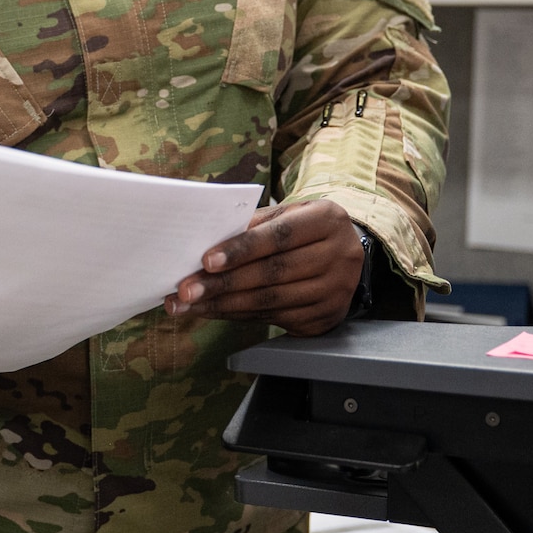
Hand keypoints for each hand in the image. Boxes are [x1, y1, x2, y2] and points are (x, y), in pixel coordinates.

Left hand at [164, 200, 364, 336]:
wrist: (346, 256)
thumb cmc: (302, 230)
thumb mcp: (287, 214)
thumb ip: (253, 223)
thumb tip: (205, 240)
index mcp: (328, 220)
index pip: (280, 235)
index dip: (241, 249)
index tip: (206, 261)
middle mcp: (339, 257)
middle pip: (273, 273)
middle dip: (223, 284)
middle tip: (186, 290)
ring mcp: (335, 291)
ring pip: (271, 301)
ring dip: (224, 305)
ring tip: (189, 305)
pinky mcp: (325, 317)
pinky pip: (274, 318)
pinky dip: (238, 315)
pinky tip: (213, 311)